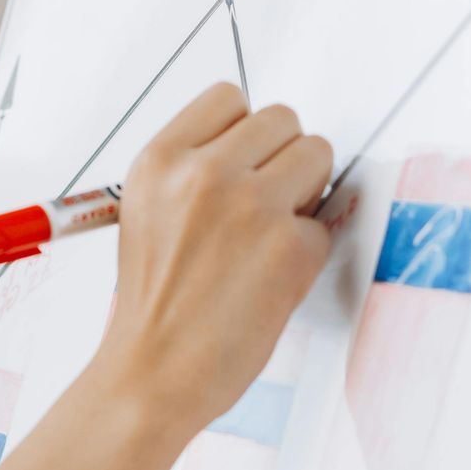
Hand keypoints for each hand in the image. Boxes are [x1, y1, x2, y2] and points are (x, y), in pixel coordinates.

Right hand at [96, 83, 332, 433]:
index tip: (239, 164)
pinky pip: (323, 222)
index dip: (243, 132)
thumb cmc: (151, 305)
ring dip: (304, 192)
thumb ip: (192, 173)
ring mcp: (250, 205)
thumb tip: (258, 151)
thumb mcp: (147, 215)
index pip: (229, 97)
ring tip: (266, 237)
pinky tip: (268, 279)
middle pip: (282, 118)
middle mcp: (202, 172)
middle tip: (260, 206)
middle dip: (281, 157)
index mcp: (158, 161)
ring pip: (318, 153)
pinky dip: (305, 250)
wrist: (151, 372)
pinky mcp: (290, 244)